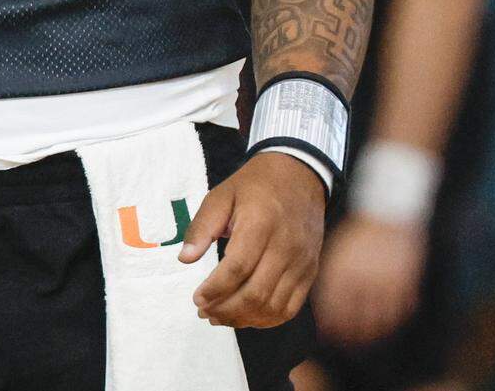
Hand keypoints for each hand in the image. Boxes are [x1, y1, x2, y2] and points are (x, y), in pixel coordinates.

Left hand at [180, 152, 325, 328]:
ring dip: (244, 319)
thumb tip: (185, 259)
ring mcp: (301, 262)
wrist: (298, 175)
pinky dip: (267, 320)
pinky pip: (290, 308)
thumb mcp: (221, 195)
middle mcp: (285, 246)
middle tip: (204, 312)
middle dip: (226, 310)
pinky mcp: (309, 272)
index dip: (215, 289)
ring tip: (219, 317)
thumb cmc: (254, 185)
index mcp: (260, 223)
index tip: (197, 299)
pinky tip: (246, 316)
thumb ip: (202, 227)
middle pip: (256, 293)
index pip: (237, 268)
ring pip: (274, 306)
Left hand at [312, 212, 425, 346]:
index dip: (331, 324)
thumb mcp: (337, 250)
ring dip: (372, 333)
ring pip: (379, 321)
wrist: (387, 211)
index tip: (328, 333)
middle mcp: (364, 280)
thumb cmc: (358, 233)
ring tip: (366, 338)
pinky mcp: (406, 284)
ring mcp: (386, 283)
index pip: (333, 308)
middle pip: (356, 319)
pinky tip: (387, 323)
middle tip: (346, 342)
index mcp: (343, 270)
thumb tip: (321, 302)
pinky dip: (394, 321)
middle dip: (349, 334)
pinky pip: (400, 312)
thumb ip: (331, 276)